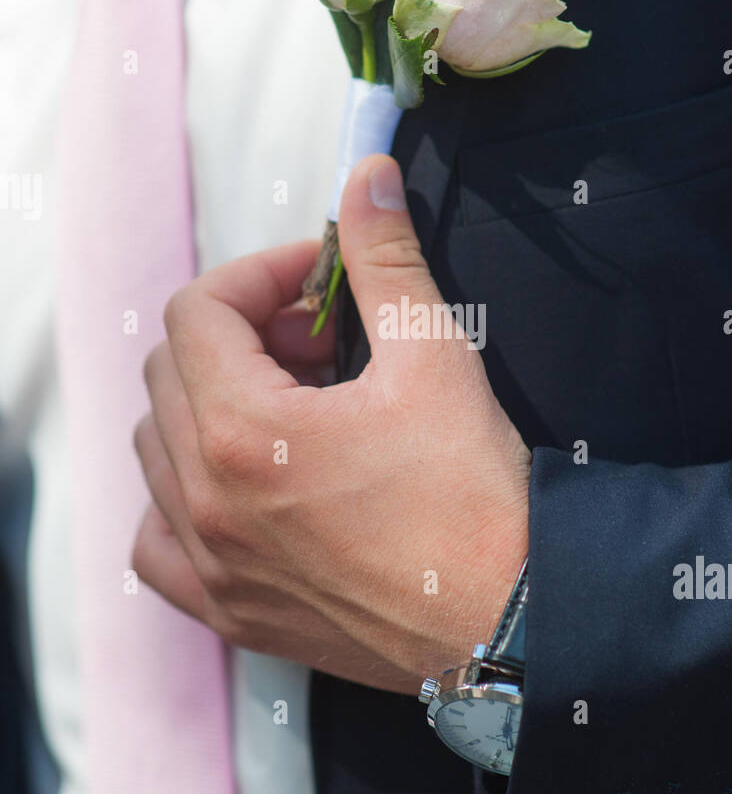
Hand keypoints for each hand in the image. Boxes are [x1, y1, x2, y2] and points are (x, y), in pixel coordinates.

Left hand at [132, 156, 530, 694]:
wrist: (513, 618)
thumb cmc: (476, 494)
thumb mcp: (433, 355)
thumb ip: (383, 258)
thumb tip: (367, 176)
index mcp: (243, 431)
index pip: (198, 310)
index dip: (260, 274)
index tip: (317, 280)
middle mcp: (206, 501)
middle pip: (171, 372)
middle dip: (240, 336)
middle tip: (320, 345)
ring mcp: (213, 564)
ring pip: (159, 450)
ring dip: (209, 407)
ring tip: (291, 411)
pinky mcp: (232, 611)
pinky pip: (157, 546)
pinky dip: (182, 502)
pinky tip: (240, 490)